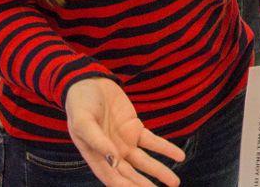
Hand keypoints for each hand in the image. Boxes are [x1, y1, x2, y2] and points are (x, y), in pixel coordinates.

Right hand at [65, 77, 184, 186]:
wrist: (89, 83)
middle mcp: (112, 153)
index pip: (112, 178)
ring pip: (145, 161)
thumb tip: (113, 161)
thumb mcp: (84, 122)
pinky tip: (179, 156)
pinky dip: (166, 149)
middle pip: (131, 174)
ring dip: (160, 171)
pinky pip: (153, 142)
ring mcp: (125, 142)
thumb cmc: (80, 105)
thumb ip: (98, 142)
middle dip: (145, 185)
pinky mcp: (135, 128)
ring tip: (174, 182)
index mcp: (95, 156)